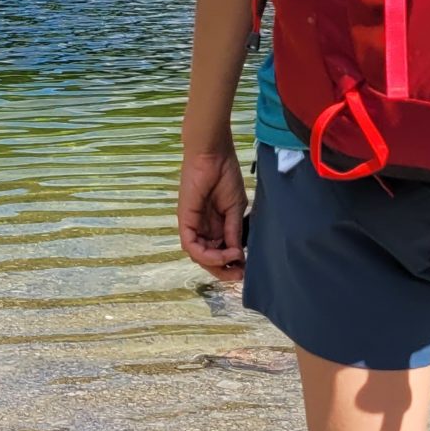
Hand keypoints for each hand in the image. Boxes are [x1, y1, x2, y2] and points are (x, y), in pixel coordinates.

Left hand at [178, 145, 247, 274]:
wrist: (214, 155)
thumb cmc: (225, 175)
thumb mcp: (235, 209)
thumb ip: (234, 232)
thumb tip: (237, 255)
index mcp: (214, 225)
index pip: (218, 252)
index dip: (230, 263)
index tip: (245, 269)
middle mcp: (201, 228)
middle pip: (208, 258)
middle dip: (223, 270)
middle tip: (239, 275)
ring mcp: (192, 224)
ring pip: (199, 255)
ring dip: (216, 264)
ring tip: (234, 263)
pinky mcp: (184, 220)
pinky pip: (191, 245)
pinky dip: (206, 254)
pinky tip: (223, 254)